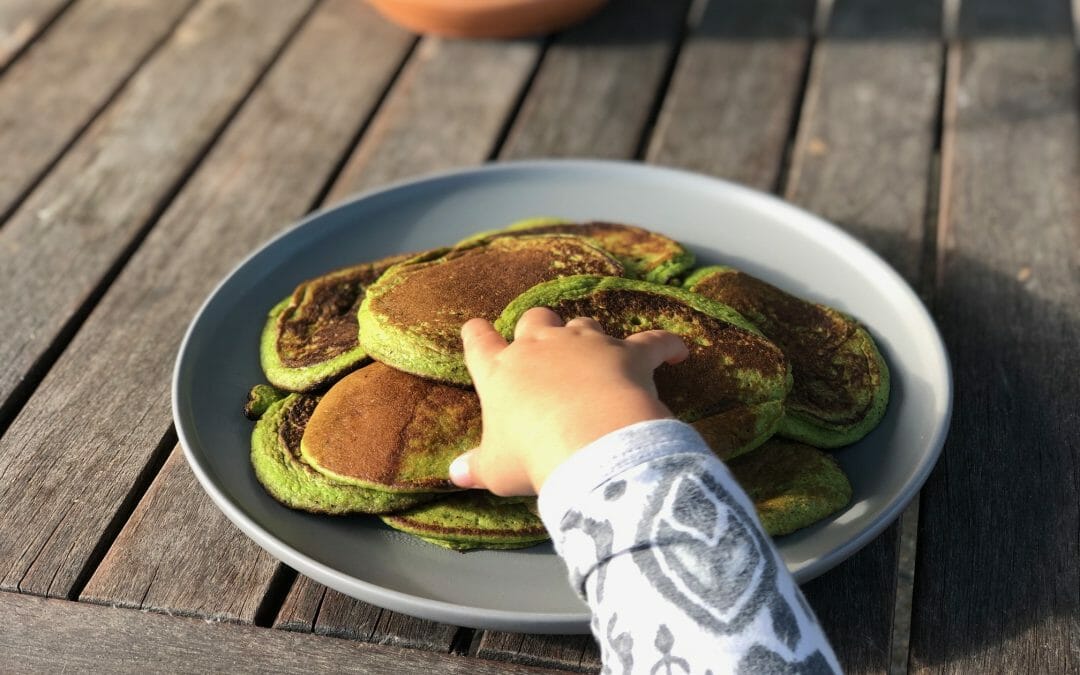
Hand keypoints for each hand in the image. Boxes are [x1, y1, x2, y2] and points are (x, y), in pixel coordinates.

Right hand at [449, 307, 688, 494]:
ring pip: (584, 323)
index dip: (477, 336)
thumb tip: (454, 475)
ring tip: (596, 354)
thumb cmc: (532, 455)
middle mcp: (540, 347)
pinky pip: (652, 341)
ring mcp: (585, 345)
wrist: (588, 443)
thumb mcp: (496, 469)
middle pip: (535, 319)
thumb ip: (476, 467)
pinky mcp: (628, 353)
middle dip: (538, 328)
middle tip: (543, 346)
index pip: (479, 342)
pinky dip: (666, 345)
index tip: (477, 332)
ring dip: (587, 336)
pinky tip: (679, 352)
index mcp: (500, 372)